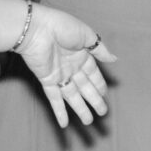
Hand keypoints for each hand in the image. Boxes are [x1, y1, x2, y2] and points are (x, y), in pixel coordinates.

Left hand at [18, 5, 117, 126]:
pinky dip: (59, 112)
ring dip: (80, 109)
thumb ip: (99, 49)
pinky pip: (54, 99)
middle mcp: (71, 66)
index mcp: (81, 55)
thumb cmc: (61, 26)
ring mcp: (59, 75)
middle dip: (94, 100)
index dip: (99, 84)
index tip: (105, 95)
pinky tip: (64, 124)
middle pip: (85, 87)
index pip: (93, 73)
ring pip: (72, 96)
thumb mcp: (86, 35)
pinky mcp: (47, 80)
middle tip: (102, 113)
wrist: (36, 28)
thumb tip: (114, 59)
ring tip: (88, 122)